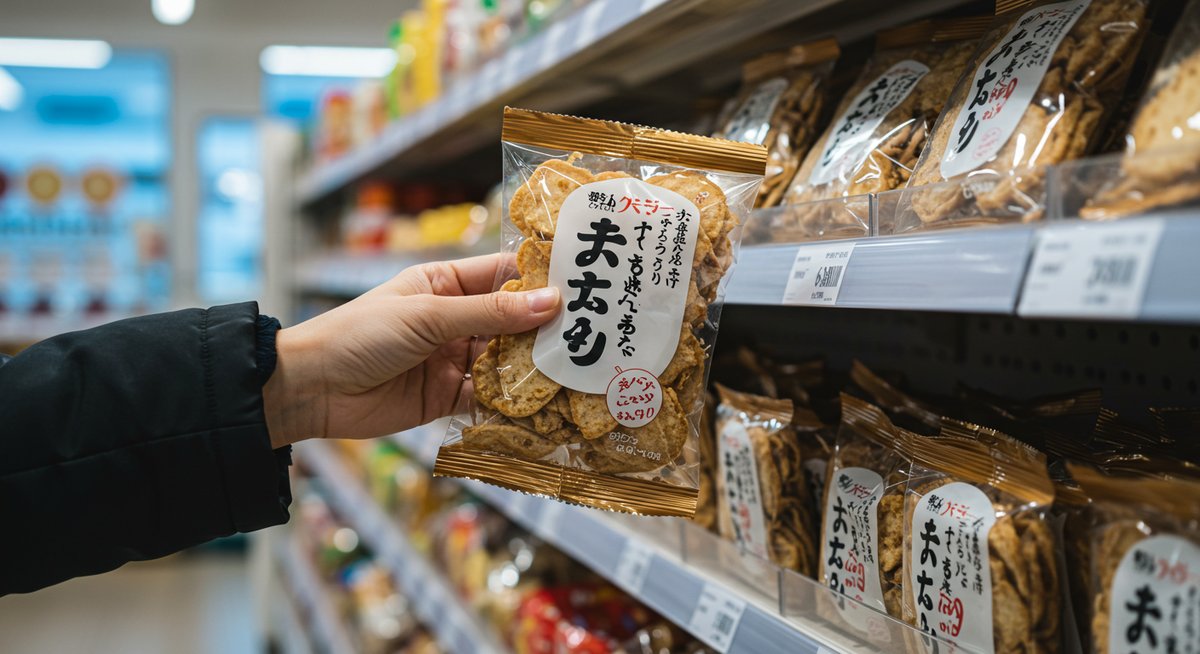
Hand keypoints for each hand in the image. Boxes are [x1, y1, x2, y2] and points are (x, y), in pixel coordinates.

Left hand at [262, 254, 559, 447]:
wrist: (312, 389)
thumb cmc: (360, 334)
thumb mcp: (428, 315)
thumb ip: (490, 314)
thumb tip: (551, 303)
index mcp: (447, 283)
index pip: (505, 275)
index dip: (542, 279)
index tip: (586, 282)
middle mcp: (456, 319)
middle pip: (514, 321)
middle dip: (549, 329)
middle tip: (597, 333)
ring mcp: (454, 359)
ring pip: (508, 361)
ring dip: (536, 368)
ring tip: (579, 371)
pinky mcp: (449, 397)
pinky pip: (491, 398)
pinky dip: (515, 403)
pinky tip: (545, 406)